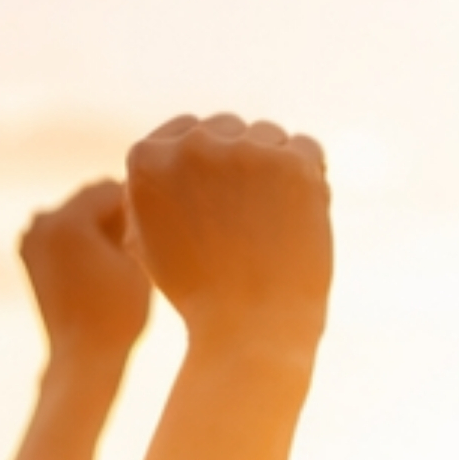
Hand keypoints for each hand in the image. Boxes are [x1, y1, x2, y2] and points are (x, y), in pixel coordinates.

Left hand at [23, 179, 150, 376]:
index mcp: (67, 218)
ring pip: (77, 214)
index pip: (112, 189)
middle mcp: (42, 221)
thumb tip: (137, 193)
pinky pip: (63, 232)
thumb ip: (134, 218)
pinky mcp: (30, 255)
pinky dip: (83, 238)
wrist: (83, 357)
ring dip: (100, 223)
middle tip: (146, 230)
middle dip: (116, 210)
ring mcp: (32, 238)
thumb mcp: (137, 258)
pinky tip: (107, 259)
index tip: (161, 214)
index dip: (140, 201)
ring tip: (127, 249)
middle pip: (90, 199)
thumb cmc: (119, 313)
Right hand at [124, 115, 331, 362]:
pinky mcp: (291, 163)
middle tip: (252, 217)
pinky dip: (312, 179)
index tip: (223, 197)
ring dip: (277, 169)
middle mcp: (191, 146)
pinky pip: (308, 150)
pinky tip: (301, 218)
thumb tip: (167, 152)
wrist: (248, 331)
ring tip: (275, 225)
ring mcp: (243, 151)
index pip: (186, 130)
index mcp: (146, 160)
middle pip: (228, 128)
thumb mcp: (153, 239)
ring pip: (269, 136)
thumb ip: (156, 190)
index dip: (210, 162)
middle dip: (242, 163)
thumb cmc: (200, 297)